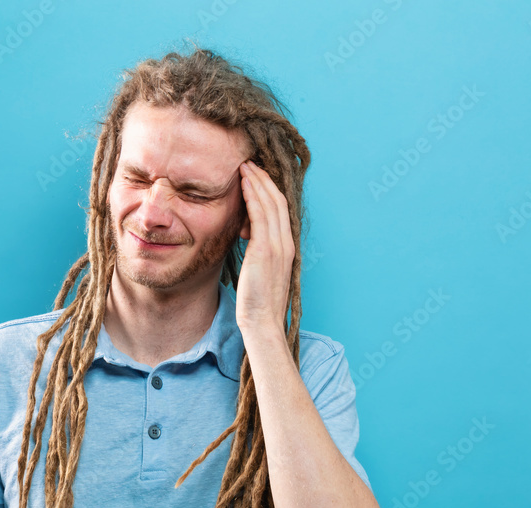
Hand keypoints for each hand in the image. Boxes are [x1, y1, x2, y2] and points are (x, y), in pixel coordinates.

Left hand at [235, 160, 293, 335]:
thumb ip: (258, 250)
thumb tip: (246, 234)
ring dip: (257, 182)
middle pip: (278, 201)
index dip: (269, 190)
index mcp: (286, 248)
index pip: (280, 210)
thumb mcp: (260, 270)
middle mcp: (286, 243)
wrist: (262, 321)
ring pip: (270, 203)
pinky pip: (260, 215)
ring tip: (244, 166)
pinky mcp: (266, 250)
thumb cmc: (258, 301)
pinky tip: (243, 184)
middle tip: (249, 162)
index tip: (256, 176)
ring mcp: (278, 245)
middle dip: (263, 179)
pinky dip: (253, 196)